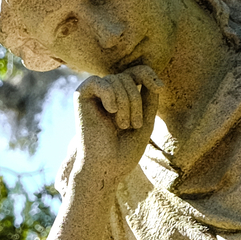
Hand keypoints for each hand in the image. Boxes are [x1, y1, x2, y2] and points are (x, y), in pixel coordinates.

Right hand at [71, 64, 159, 194]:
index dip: (148, 74)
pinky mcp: (80, 96)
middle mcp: (106, 93)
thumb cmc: (125, 150)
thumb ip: (148, 98)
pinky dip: (110, 96)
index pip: (135, 73)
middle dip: (136, 100)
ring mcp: (93, 94)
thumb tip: (151, 78)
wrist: (107, 166)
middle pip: (128, 76)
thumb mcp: (145, 120)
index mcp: (121, 97)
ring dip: (126, 104)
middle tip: (134, 125)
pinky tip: (111, 111)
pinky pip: (100, 82)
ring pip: (116, 80)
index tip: (160, 87)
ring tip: (123, 125)